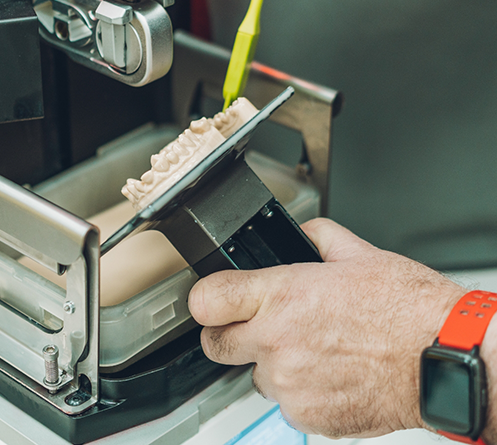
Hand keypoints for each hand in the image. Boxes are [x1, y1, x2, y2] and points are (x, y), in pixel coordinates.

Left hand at [188, 218, 465, 437]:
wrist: (443, 356)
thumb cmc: (406, 307)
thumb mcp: (357, 252)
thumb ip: (315, 236)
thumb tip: (299, 233)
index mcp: (283, 296)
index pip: (206, 300)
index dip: (205, 299)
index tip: (211, 300)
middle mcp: (278, 341)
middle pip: (214, 344)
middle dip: (229, 333)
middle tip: (256, 324)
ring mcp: (290, 383)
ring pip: (253, 375)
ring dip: (271, 362)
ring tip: (310, 346)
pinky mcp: (308, 415)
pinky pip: (284, 402)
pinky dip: (298, 388)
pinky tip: (328, 370)